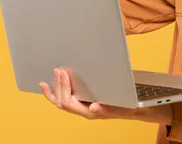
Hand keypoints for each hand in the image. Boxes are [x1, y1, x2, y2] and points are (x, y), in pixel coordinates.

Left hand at [39, 68, 172, 124]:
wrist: (133, 108)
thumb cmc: (126, 106)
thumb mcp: (119, 106)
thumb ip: (106, 108)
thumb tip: (93, 107)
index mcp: (89, 112)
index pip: (68, 103)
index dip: (64, 88)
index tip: (64, 72)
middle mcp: (82, 110)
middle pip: (62, 102)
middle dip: (58, 85)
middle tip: (57, 70)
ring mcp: (81, 107)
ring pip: (61, 102)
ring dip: (54, 90)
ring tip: (47, 80)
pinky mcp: (83, 102)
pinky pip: (65, 99)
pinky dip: (57, 92)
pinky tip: (52, 84)